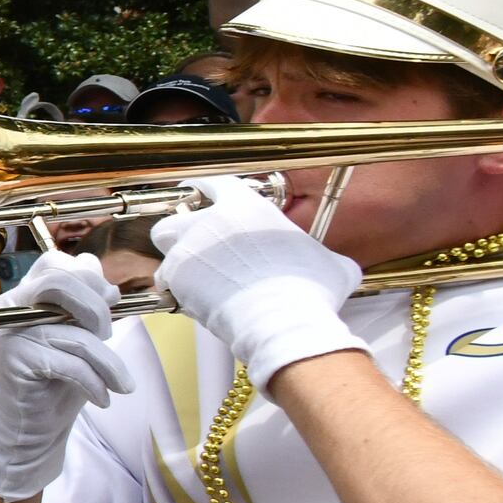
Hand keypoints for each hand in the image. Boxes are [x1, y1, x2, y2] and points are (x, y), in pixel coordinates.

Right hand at [0, 253, 132, 499]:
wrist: (34, 428)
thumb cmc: (59, 381)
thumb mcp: (82, 337)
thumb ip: (90, 307)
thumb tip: (110, 286)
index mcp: (27, 293)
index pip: (58, 261)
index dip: (91, 277)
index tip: (111, 303)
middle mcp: (12, 305)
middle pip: (61, 280)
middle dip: (98, 309)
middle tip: (110, 336)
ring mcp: (10, 331)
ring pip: (73, 331)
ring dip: (107, 360)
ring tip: (121, 383)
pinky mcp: (14, 360)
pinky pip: (69, 363)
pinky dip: (94, 383)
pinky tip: (102, 398)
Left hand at [155, 177, 363, 384]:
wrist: (283, 320)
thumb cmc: (310, 292)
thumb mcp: (332, 263)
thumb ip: (323, 255)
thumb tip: (337, 266)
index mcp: (246, 206)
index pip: (214, 182)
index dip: (206, 190)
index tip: (202, 196)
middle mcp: (212, 220)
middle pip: (179, 212)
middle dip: (183, 228)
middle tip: (196, 244)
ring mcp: (190, 246)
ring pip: (164, 241)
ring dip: (175, 255)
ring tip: (193, 274)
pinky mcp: (177, 274)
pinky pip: (165, 277)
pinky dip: (175, 287)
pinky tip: (194, 298)